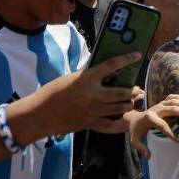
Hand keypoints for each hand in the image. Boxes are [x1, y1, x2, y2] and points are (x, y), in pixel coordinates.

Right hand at [25, 52, 142, 135]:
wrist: (40, 114)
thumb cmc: (52, 92)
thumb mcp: (71, 78)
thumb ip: (88, 77)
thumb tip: (103, 74)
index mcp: (86, 79)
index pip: (111, 65)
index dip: (126, 59)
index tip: (138, 55)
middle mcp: (93, 94)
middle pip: (121, 92)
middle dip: (132, 91)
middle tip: (136, 89)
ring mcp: (93, 111)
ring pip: (120, 108)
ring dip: (128, 104)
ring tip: (130, 102)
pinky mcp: (91, 123)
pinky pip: (111, 123)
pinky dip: (119, 121)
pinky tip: (123, 118)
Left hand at [93, 94, 178, 158]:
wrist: (134, 118)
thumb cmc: (137, 130)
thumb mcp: (135, 140)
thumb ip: (141, 148)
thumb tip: (148, 157)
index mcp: (149, 118)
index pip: (162, 126)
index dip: (170, 133)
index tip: (178, 141)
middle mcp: (155, 109)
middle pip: (171, 109)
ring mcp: (159, 104)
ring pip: (173, 102)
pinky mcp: (161, 102)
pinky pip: (171, 97)